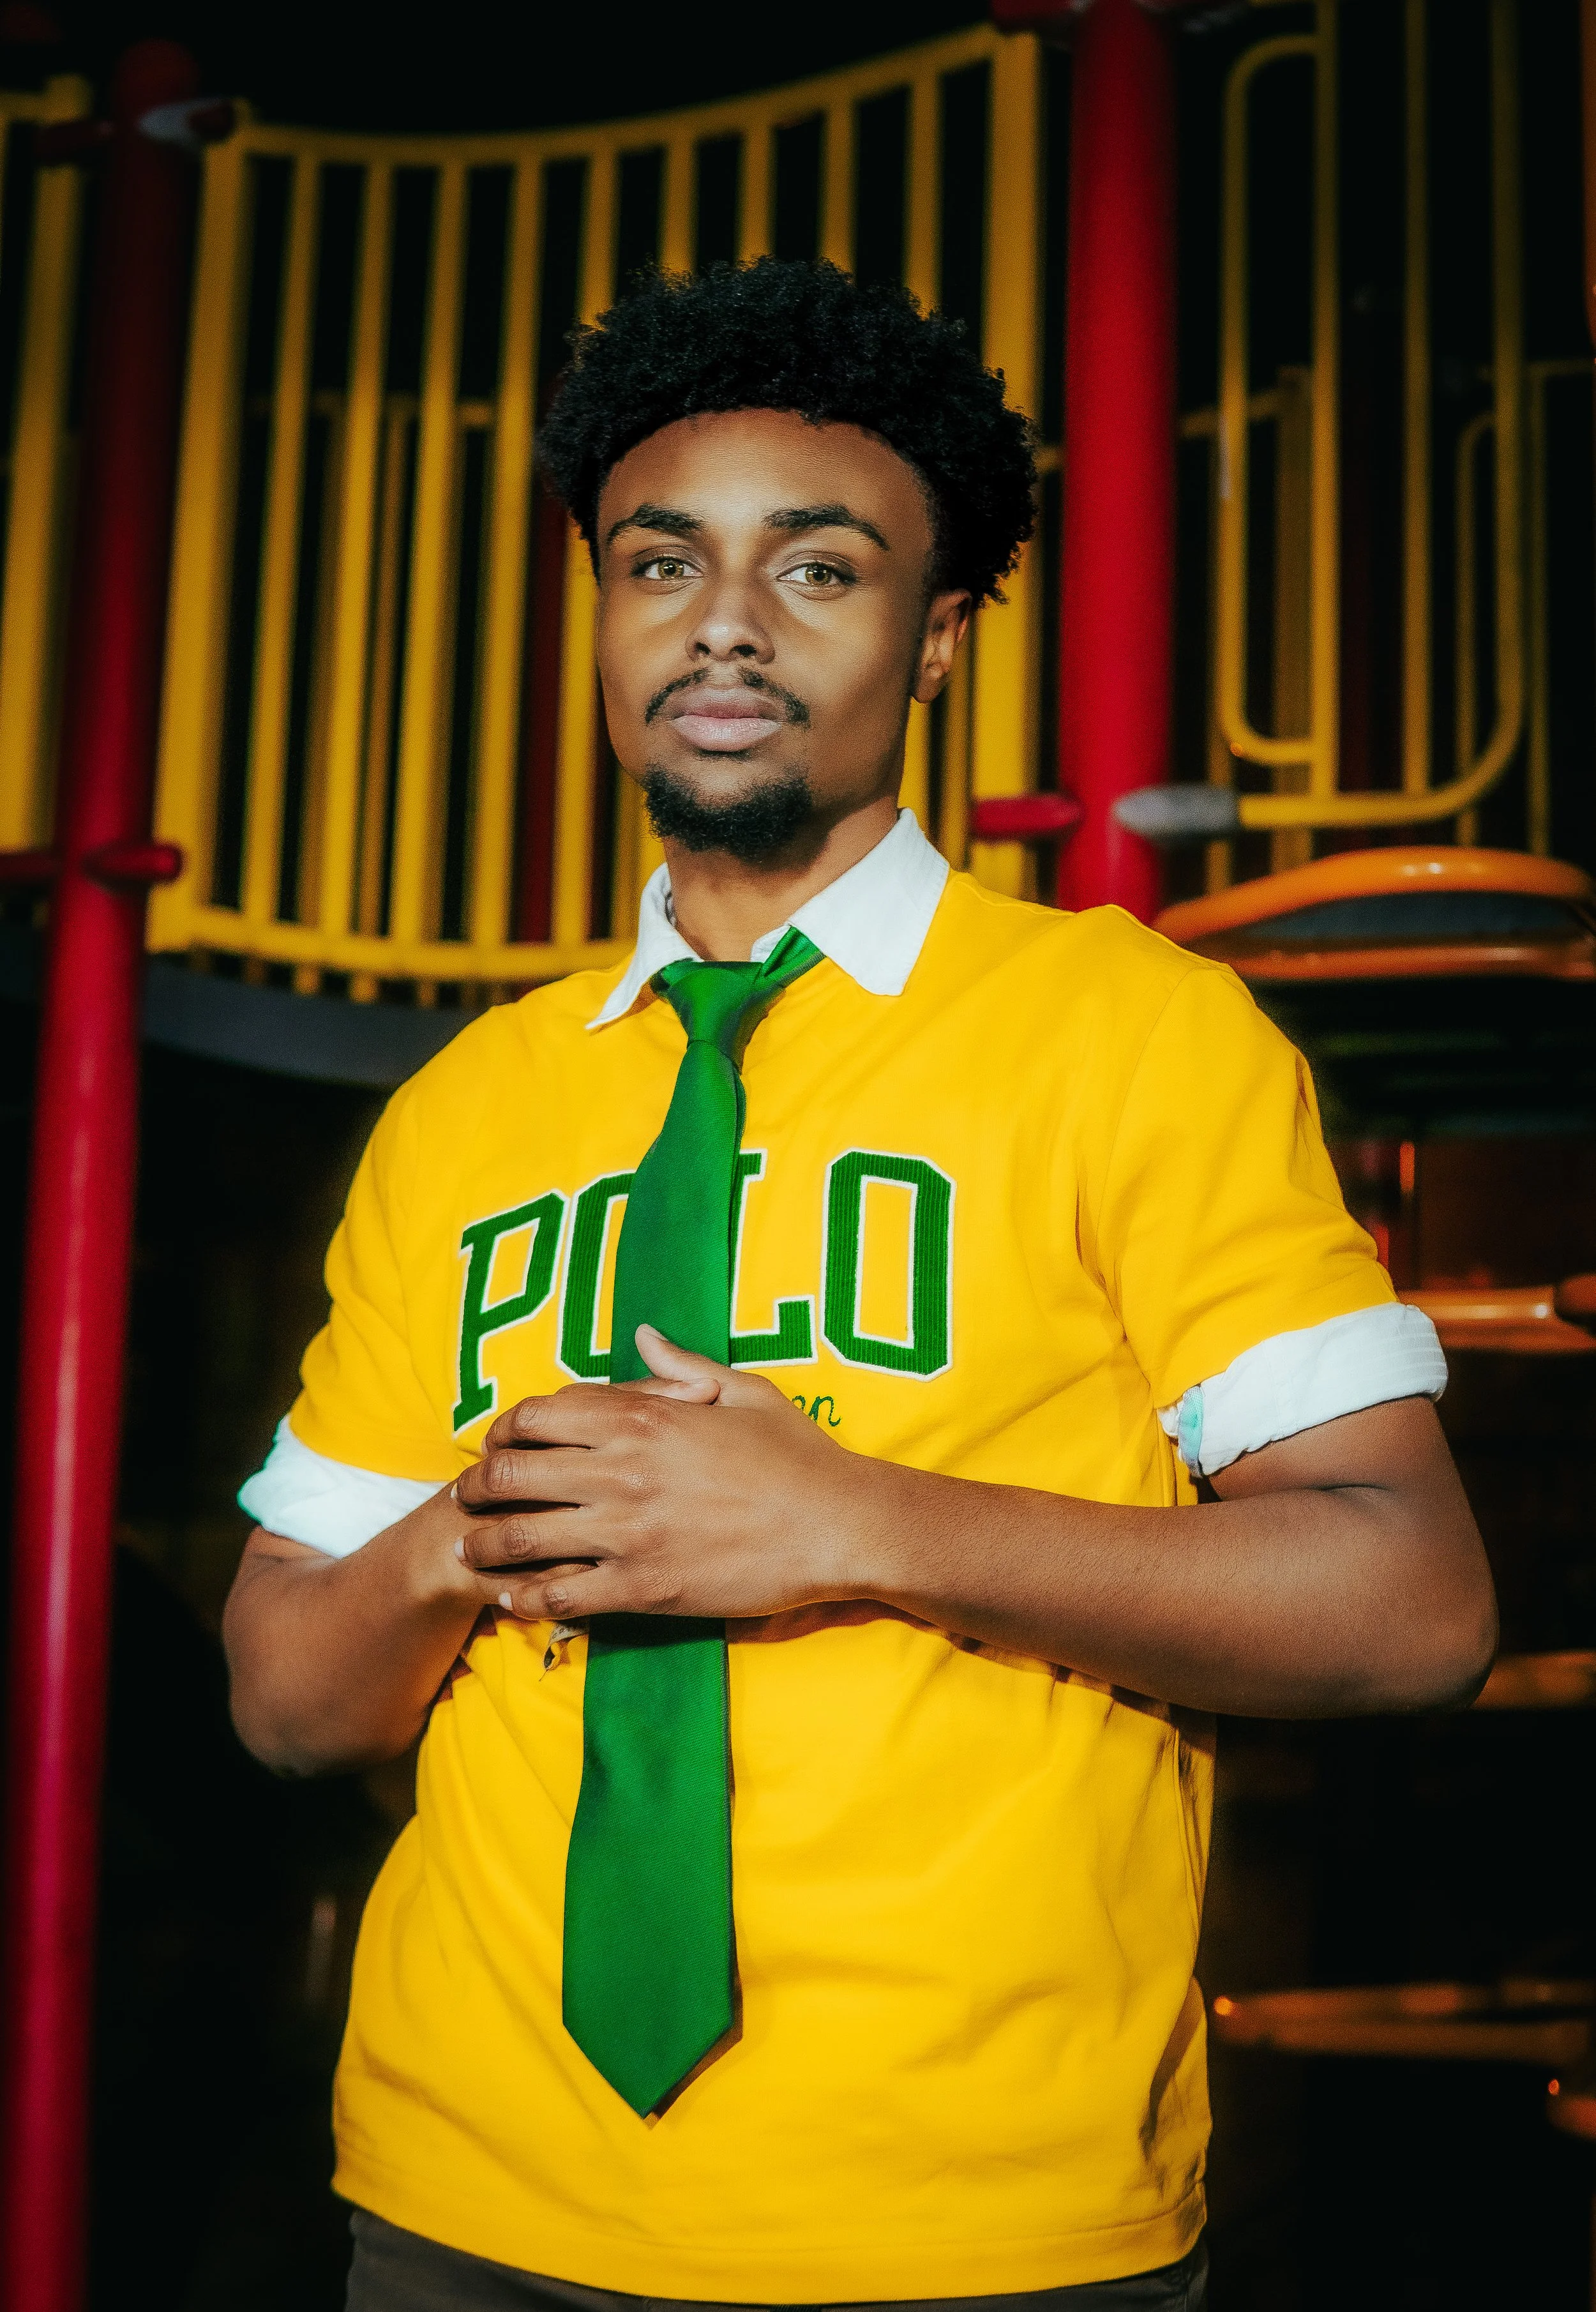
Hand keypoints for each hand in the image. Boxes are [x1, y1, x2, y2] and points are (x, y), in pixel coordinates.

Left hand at [451, 1325, 889, 1622]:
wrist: (840, 1527)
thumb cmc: (798, 1455)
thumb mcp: (744, 1391)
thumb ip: (681, 1365)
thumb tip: (640, 1335)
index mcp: (646, 1417)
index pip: (541, 1415)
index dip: (506, 1429)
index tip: (498, 1443)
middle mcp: (625, 1471)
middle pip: (514, 1474)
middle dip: (479, 1486)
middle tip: (466, 1498)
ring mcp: (630, 1532)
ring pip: (523, 1538)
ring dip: (485, 1545)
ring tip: (470, 1550)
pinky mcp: (644, 1587)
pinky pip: (561, 1596)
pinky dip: (526, 1599)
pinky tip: (512, 1600)